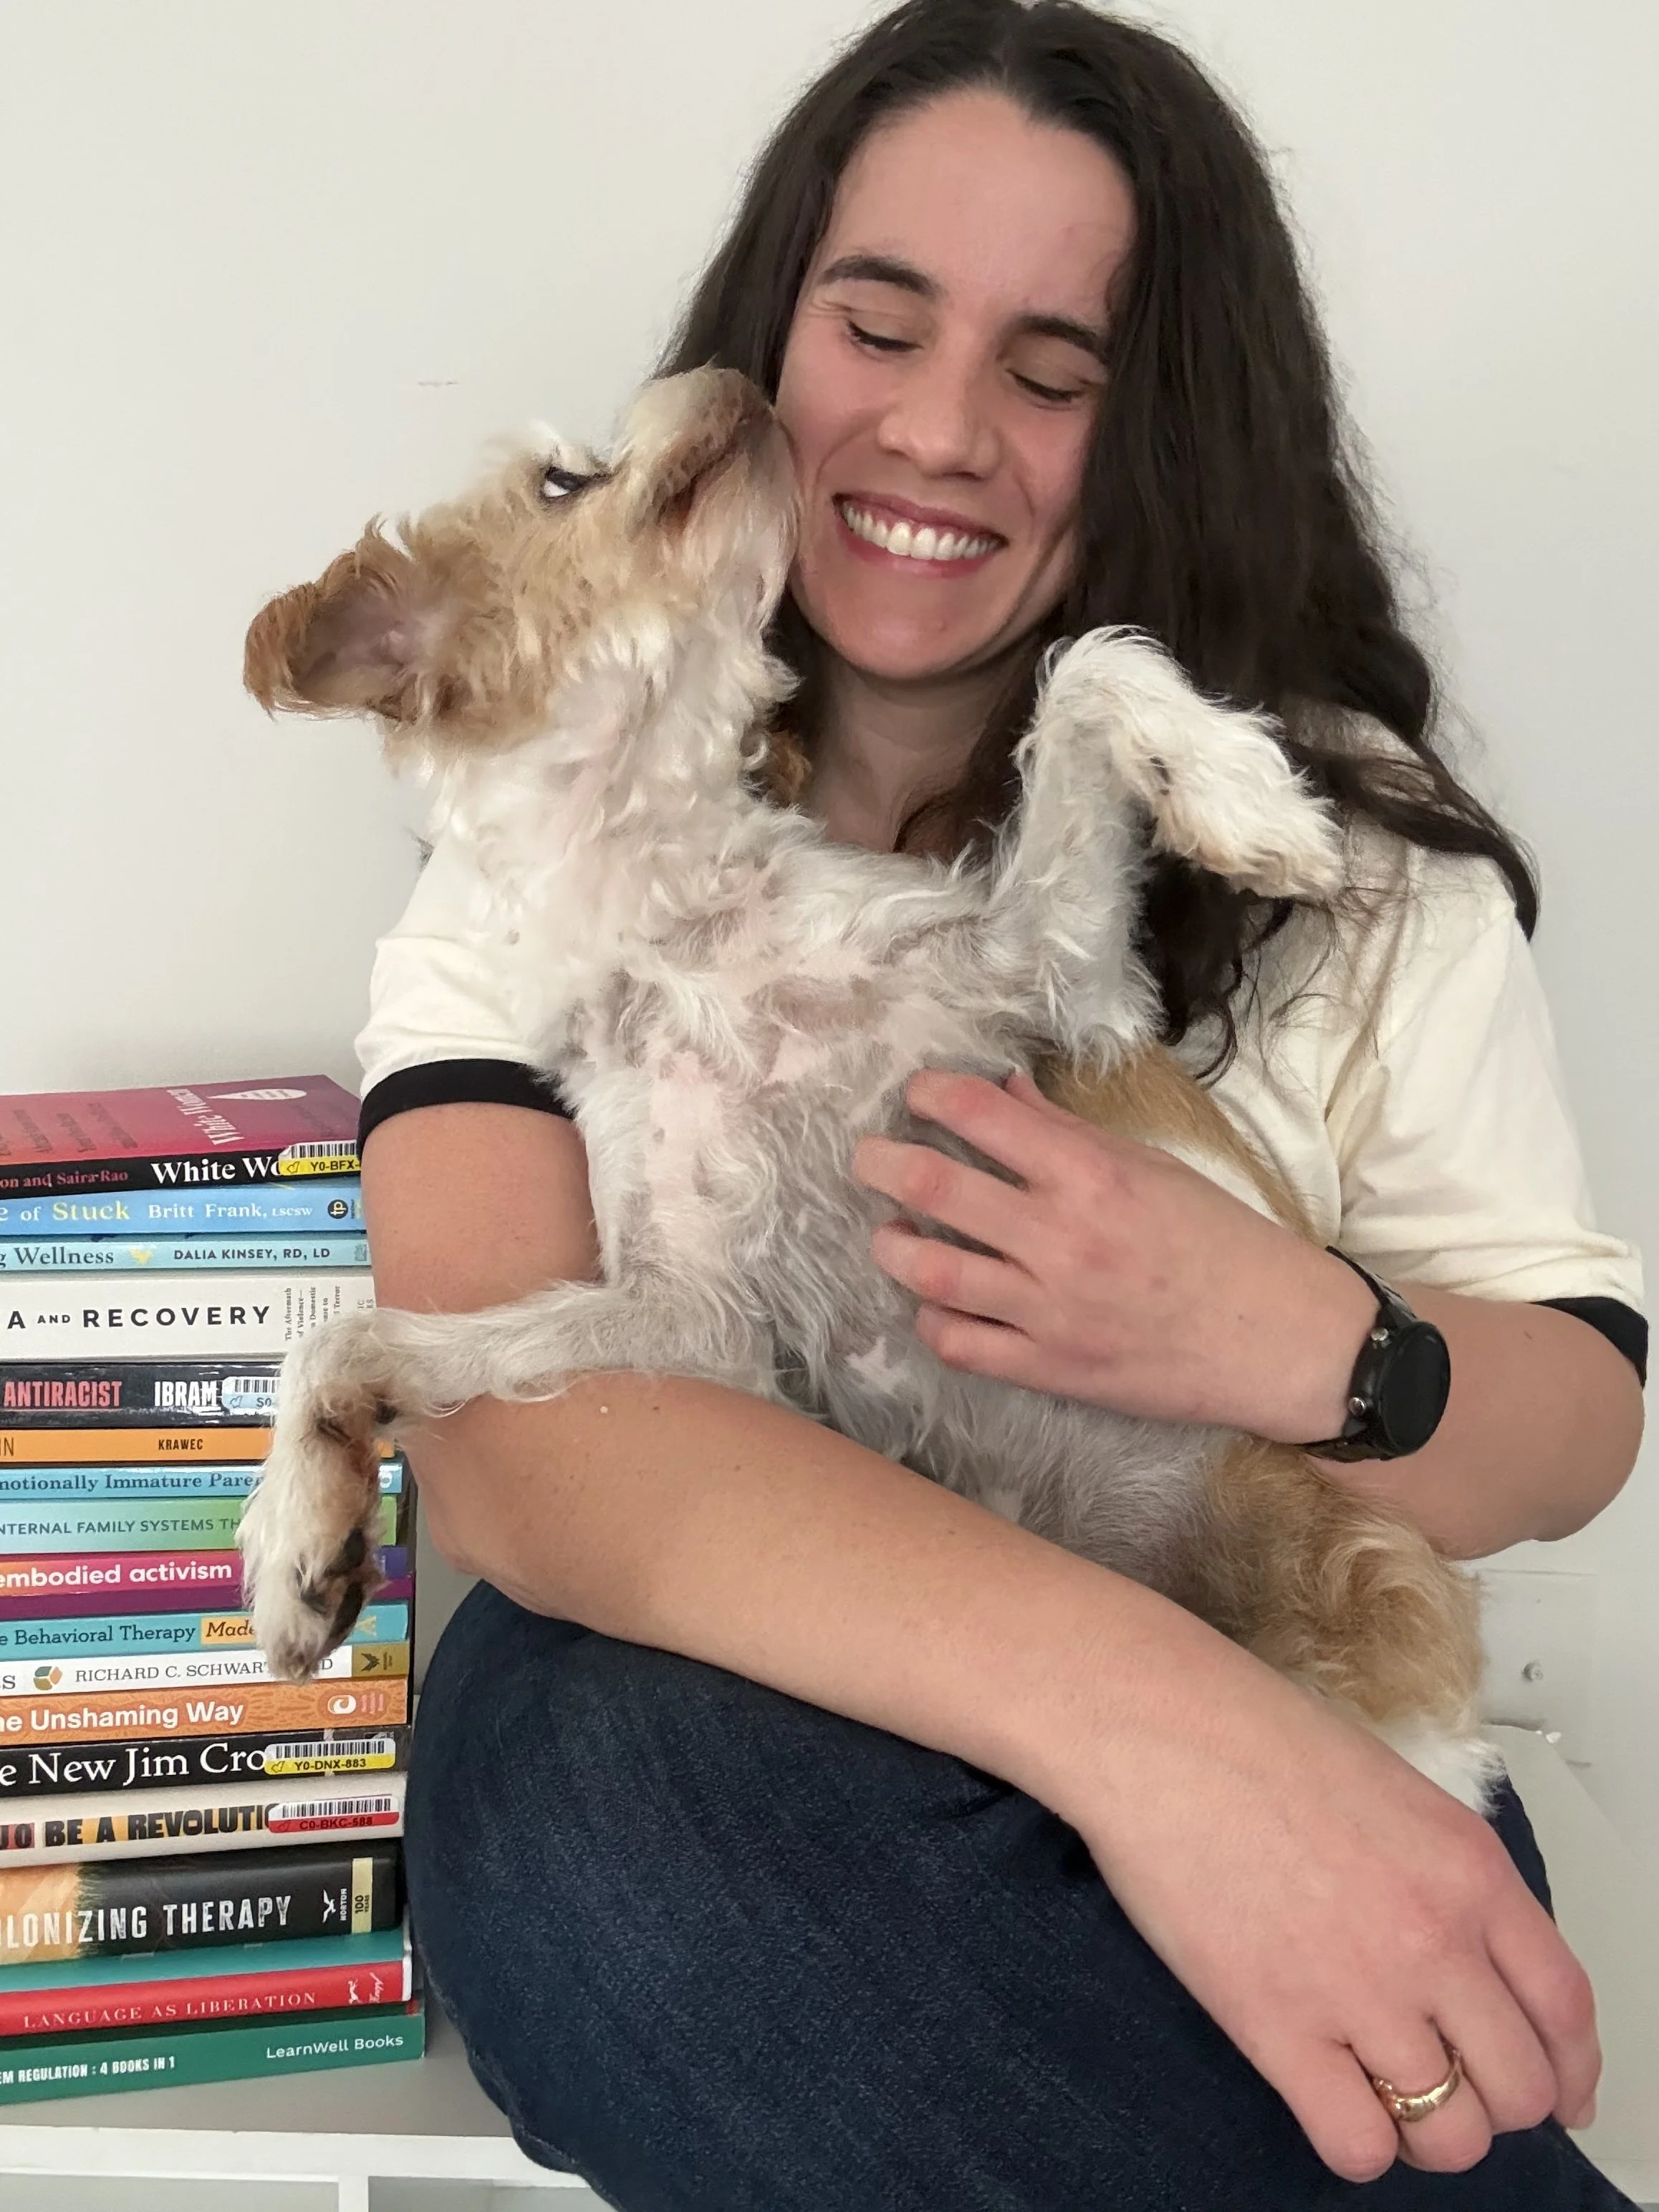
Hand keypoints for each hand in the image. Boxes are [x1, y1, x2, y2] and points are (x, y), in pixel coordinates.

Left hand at [852, 1067, 1374, 1442]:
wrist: (1279, 1340)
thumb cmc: (1222, 1243)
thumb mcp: (1154, 1167)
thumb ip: (1069, 1132)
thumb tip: (1005, 1091)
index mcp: (1092, 1176)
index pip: (983, 1116)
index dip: (933, 1094)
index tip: (917, 1093)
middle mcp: (1061, 1238)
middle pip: (935, 1188)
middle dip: (883, 1163)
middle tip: (866, 1156)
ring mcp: (1049, 1309)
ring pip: (931, 1272)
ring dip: (893, 1246)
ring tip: (888, 1233)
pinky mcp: (1050, 1368)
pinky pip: (960, 1345)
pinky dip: (931, 1321)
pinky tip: (932, 1306)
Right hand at [1043, 1617, 1600, 2180]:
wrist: (1163, 1731)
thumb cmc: (1260, 1742)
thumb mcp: (1397, 1795)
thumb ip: (1448, 1882)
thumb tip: (1464, 1963)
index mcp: (1470, 1872)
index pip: (1565, 2011)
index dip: (1570, 2073)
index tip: (1561, 2097)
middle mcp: (1434, 1940)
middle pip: (1518, 2089)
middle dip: (1493, 2104)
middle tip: (1451, 2086)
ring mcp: (1359, 1990)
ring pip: (1447, 2135)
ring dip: (1425, 2130)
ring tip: (1384, 2094)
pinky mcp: (1278, 2026)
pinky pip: (1356, 2144)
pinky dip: (1357, 2143)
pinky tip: (1330, 2098)